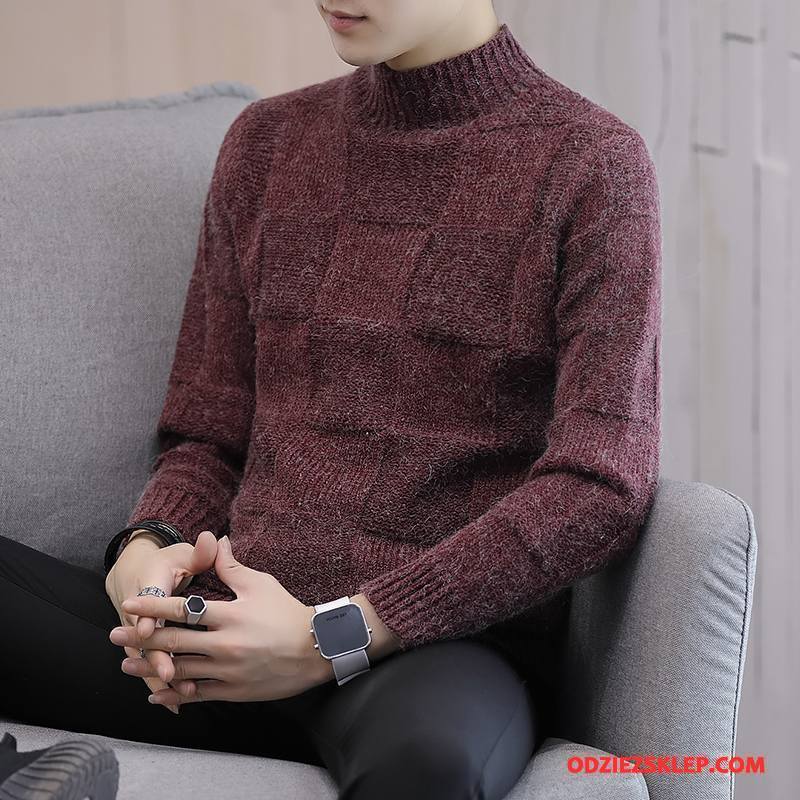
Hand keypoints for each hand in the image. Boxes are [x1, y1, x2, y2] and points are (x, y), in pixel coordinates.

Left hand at [109, 535, 324, 707]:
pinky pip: (197, 695)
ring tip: (126, 664)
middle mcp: (225, 644)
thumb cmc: (287, 612)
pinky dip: (174, 694)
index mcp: (230, 615)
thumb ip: (231, 567)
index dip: (153, 607)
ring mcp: (228, 670)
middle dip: (142, 638)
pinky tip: (158, 695)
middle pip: (174, 642)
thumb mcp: (260, 584)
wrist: (315, 649)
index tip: (130, 604)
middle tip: (114, 636)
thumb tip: (216, 539)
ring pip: (180, 670)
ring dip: (150, 667)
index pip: (183, 609)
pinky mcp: (234, 690)